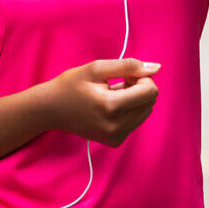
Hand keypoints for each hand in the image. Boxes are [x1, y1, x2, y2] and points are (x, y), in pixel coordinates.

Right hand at [41, 58, 160, 147]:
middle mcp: (116, 127)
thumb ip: (129, 66)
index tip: (125, 74)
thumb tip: (157, 68)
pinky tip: (110, 105)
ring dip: (135, 98)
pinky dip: (129, 110)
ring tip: (112, 93)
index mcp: (111, 107)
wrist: (51, 110)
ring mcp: (116, 137)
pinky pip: (136, 121)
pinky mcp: (115, 141)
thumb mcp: (97, 68)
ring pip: (145, 111)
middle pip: (150, 102)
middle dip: (139, 87)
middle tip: (118, 82)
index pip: (150, 91)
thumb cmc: (71, 85)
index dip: (142, 77)